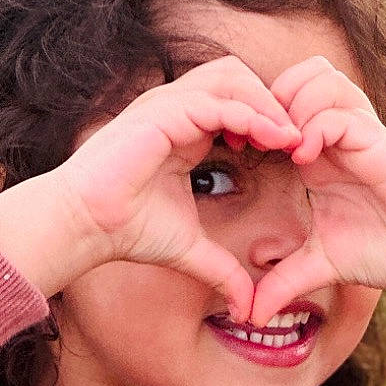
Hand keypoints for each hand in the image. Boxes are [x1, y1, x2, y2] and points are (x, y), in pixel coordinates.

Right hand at [54, 56, 302, 323]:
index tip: (294, 152)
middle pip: (238, 76)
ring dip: (265, 102)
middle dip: (272, 101)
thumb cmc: (128, 231)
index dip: (268, 119)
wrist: (87, 226)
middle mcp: (177, 109)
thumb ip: (223, 271)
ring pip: (231, 77)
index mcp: (185, 130)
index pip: (236, 102)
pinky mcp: (161, 112)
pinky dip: (248, 113)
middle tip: (298, 139)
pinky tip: (270, 138)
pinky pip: (216, 99)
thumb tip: (247, 308)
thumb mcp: (191, 251)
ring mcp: (167, 105)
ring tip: (290, 137)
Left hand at [246, 56, 385, 326]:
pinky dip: (316, 126)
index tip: (236, 147)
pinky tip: (305, 159)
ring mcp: (361, 134)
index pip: (282, 101)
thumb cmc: (384, 253)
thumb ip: (281, 283)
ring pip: (319, 78)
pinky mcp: (379, 144)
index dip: (255, 115)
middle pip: (299, 74)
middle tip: (257, 139)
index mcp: (320, 154)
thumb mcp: (318, 267)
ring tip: (285, 149)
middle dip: (270, 98)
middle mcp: (339, 135)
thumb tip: (248, 315)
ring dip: (293, 106)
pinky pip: (340, 112)